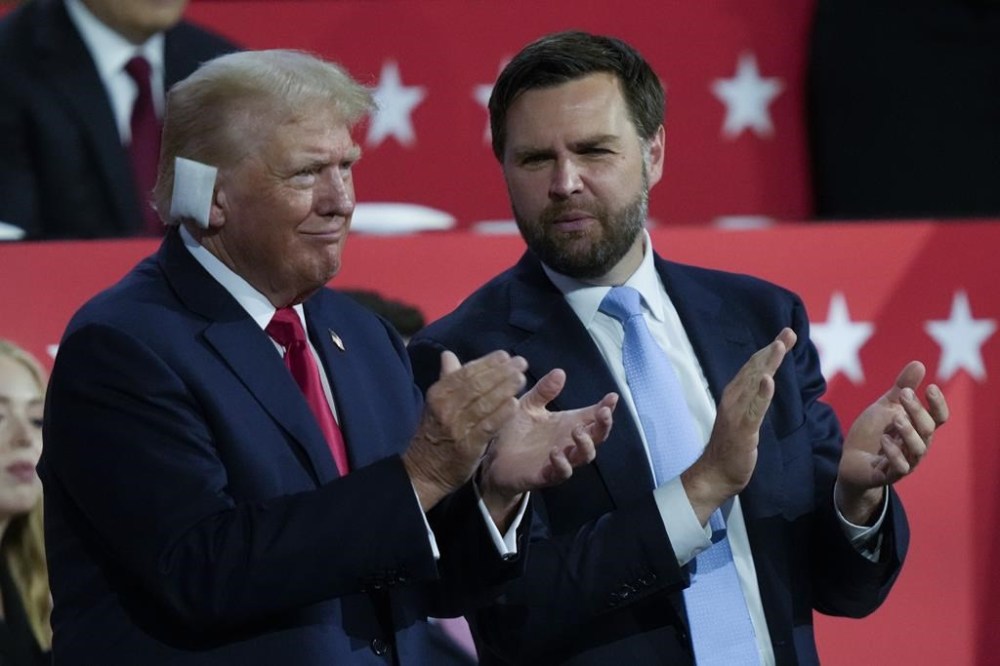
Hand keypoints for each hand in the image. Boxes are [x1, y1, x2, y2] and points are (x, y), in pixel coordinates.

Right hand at [403, 350, 527, 510]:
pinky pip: (487, 426)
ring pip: (484, 403)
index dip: (487, 362)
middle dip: (501, 372)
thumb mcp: (435, 404)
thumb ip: (447, 379)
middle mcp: (446, 407)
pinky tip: (514, 404)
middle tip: (521, 362)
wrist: (422, 471)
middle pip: (477, 385)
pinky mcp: (468, 446)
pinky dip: (501, 414)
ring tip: (521, 378)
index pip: (465, 373)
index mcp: (438, 394)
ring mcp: (457, 427)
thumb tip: (448, 354)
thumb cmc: (434, 433)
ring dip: (504, 389)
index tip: (505, 355)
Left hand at [478, 368, 617, 528]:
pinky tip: (555, 452)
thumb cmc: (515, 432)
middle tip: (603, 412)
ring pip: (585, 456)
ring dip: (585, 444)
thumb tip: (560, 372)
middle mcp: (568, 443)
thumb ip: (544, 391)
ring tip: (577, 431)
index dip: (606, 407)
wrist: (493, 459)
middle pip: (597, 437)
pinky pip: (561, 472)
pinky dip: (562, 463)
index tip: (612, 397)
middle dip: (604, 425)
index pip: (593, 416)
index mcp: (567, 424)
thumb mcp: (529, 405)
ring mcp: (560, 460)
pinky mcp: (546, 475)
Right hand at [682, 328, 796, 524]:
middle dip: (773, 350)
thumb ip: (753, 401)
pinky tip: (769, 381)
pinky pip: (754, 409)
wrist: (714, 474)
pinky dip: (761, 394)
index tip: (785, 336)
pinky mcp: (742, 430)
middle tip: (789, 332)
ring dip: (767, 364)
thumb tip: (764, 385)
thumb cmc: (731, 448)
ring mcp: (736, 413)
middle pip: (755, 370)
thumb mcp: (744, 419)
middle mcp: (733, 399)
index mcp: (734, 396)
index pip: (754, 368)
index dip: (769, 351)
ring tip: (779, 346)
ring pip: (754, 384)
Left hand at [836, 361, 947, 523]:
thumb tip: (919, 363)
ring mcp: (905, 461)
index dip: (938, 404)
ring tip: (896, 418)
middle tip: (904, 394)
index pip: (939, 418)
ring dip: (909, 432)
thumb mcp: (886, 407)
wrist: (852, 460)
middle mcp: (917, 445)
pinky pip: (900, 468)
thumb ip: (901, 388)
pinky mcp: (889, 474)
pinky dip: (894, 454)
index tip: (930, 387)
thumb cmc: (873, 432)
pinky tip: (884, 440)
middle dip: (918, 410)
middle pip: (928, 429)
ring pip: (918, 450)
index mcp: (919, 428)